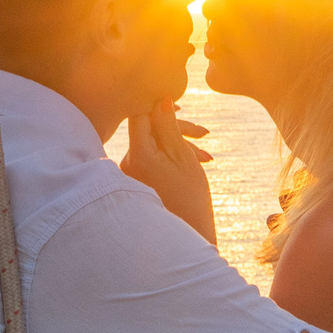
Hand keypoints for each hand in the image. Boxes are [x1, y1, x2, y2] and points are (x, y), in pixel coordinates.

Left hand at [122, 101, 216, 245]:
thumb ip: (168, 126)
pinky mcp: (135, 181)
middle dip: (176, 130)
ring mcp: (129, 173)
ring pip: (152, 145)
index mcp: (137, 155)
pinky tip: (194, 164)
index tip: (180, 107)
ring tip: (206, 157)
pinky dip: (171, 159)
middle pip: (147, 130)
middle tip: (204, 134)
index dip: (160, 106)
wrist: (187, 234)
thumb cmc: (189, 198)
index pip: (141, 115)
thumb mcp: (183, 156)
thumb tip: (159, 98)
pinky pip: (151, 160)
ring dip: (178, 146)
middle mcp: (126, 163)